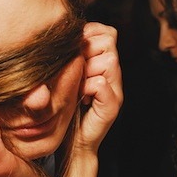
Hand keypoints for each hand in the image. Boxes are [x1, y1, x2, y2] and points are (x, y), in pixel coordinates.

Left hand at [75, 22, 122, 153]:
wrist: (71, 144)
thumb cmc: (63, 108)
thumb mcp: (64, 76)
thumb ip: (70, 56)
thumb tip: (60, 35)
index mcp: (104, 63)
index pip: (107, 31)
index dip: (89, 33)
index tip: (73, 49)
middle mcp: (114, 74)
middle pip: (109, 41)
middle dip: (87, 50)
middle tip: (74, 70)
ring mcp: (116, 89)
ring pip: (109, 60)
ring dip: (86, 69)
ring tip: (76, 84)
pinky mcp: (112, 106)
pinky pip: (100, 83)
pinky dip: (86, 87)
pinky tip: (79, 97)